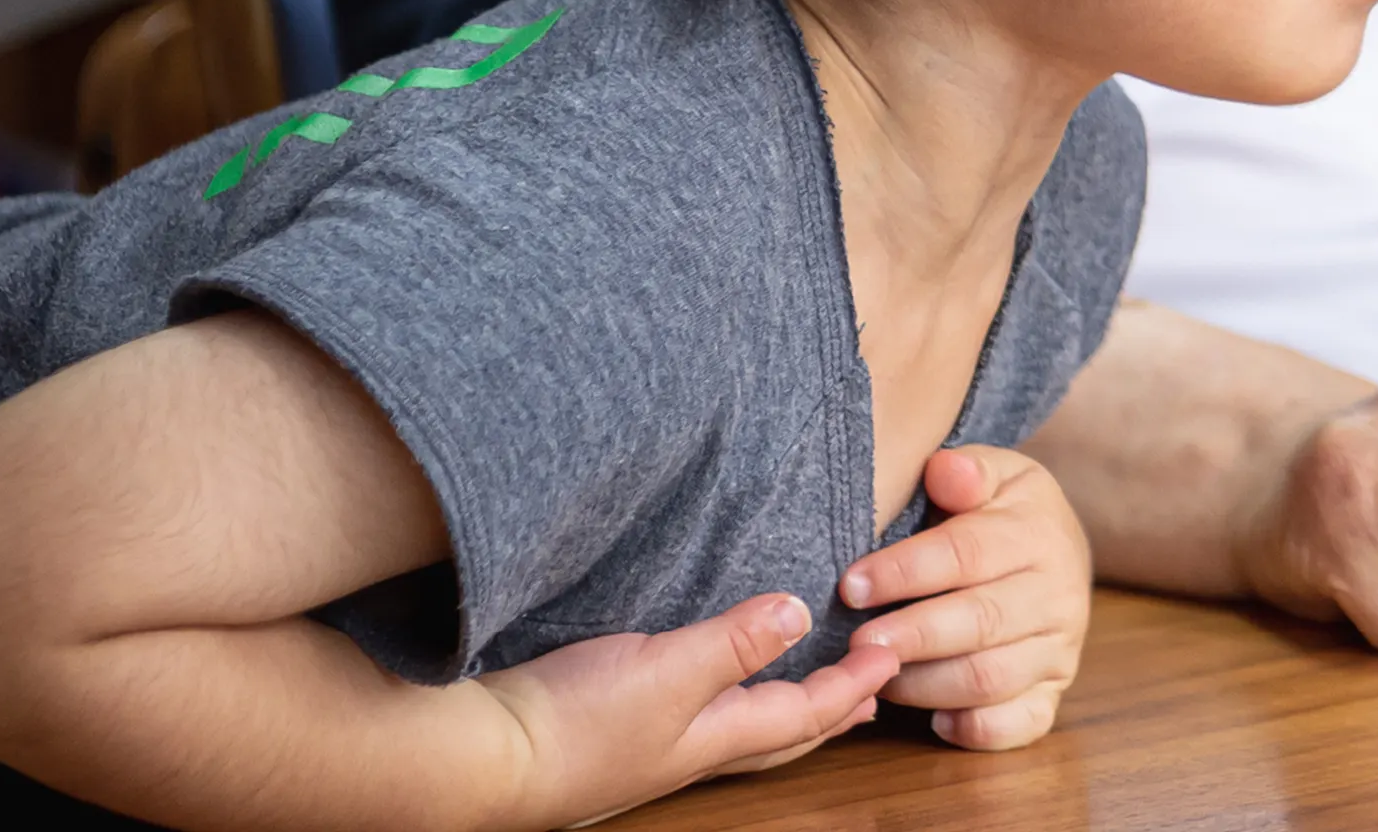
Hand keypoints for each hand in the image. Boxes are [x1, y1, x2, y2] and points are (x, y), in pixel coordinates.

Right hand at [481, 592, 895, 827]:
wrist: (485, 760)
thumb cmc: (576, 721)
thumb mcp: (666, 670)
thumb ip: (732, 643)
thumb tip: (802, 615)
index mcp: (716, 736)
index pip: (805, 713)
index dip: (851, 685)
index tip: (892, 656)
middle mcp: (692, 749)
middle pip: (779, 734)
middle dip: (829, 712)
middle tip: (868, 694)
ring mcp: (654, 748)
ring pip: (739, 732)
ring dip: (782, 711)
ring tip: (804, 692)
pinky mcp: (615, 733)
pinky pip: (695, 719)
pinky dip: (724, 703)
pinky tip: (706, 693)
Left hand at [837, 446, 1092, 749]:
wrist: (1058, 552)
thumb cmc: (1005, 513)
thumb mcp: (995, 474)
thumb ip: (967, 470)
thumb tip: (944, 470)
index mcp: (1039, 534)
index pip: (968, 554)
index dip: (906, 571)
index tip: (851, 584)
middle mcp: (1058, 596)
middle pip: (981, 622)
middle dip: (913, 635)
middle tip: (857, 646)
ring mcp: (1059, 650)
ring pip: (990, 679)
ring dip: (925, 683)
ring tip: (876, 677)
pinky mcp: (1052, 694)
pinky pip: (1019, 725)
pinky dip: (975, 729)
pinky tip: (934, 719)